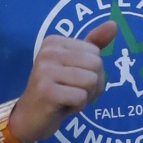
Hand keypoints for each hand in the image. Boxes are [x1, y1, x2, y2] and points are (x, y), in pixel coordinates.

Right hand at [11, 18, 118, 142]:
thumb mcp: (75, 64)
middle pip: (96, 65)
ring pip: (91, 81)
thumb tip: (114, 24)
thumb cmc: (56, 90)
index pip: (95, 52)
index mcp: (54, 41)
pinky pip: (81, 97)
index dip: (92, 72)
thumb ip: (93, 43)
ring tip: (67, 99)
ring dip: (85, 97)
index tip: (72, 80)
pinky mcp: (46, 91)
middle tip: (72, 92)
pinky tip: (61, 107)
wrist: (29, 117)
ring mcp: (45, 71)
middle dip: (92, 85)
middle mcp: (48, 52)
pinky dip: (77, 107)